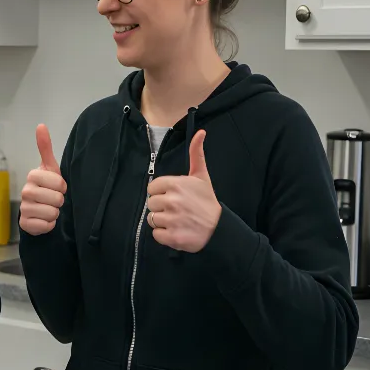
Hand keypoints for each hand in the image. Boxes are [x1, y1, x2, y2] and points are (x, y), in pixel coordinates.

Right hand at [19, 124, 67, 235]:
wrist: (37, 210)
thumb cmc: (47, 187)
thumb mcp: (49, 167)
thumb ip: (45, 147)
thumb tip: (41, 125)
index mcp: (32, 176)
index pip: (58, 182)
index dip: (62, 186)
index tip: (58, 187)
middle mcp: (25, 191)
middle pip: (57, 199)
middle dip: (59, 201)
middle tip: (54, 199)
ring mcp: (24, 208)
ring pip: (52, 213)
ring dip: (55, 213)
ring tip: (49, 208)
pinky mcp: (25, 224)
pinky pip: (46, 225)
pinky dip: (49, 225)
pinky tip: (44, 219)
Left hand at [146, 130, 221, 252]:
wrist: (219, 228)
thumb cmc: (207, 201)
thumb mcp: (202, 176)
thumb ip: (196, 154)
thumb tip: (200, 132)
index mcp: (176, 184)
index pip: (152, 188)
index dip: (161, 193)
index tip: (173, 196)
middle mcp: (172, 201)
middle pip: (151, 204)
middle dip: (161, 207)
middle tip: (177, 209)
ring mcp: (172, 220)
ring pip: (152, 219)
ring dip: (162, 221)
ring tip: (178, 220)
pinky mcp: (172, 237)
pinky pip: (156, 235)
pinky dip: (164, 235)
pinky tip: (177, 230)